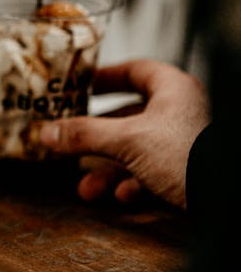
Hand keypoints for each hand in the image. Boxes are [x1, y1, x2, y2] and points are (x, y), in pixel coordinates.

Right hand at [39, 59, 210, 208]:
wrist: (226, 201)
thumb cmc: (189, 156)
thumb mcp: (127, 140)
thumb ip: (85, 135)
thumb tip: (48, 132)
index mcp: (173, 89)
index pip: (136, 70)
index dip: (107, 77)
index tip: (83, 86)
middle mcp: (182, 112)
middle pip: (130, 116)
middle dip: (97, 138)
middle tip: (73, 142)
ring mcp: (187, 143)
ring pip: (138, 150)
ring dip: (110, 169)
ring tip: (89, 188)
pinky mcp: (189, 171)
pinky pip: (154, 172)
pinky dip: (134, 183)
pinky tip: (122, 196)